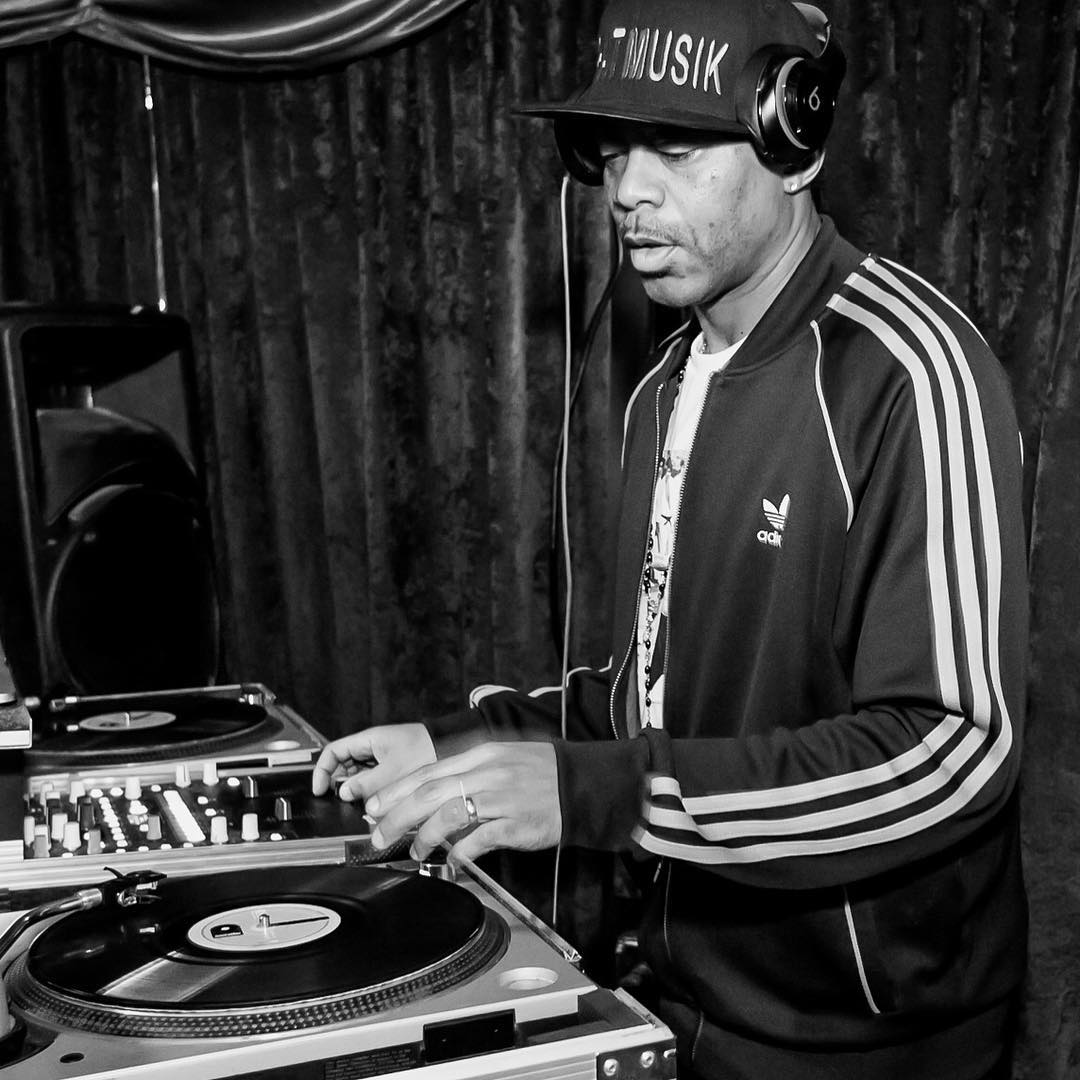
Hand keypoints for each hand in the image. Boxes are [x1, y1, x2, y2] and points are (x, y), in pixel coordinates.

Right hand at [311, 723, 436, 802]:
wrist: (455, 748)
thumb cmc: (428, 750)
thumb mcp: (392, 771)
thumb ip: (366, 783)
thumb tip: (344, 793)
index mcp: (369, 740)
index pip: (334, 751)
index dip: (322, 770)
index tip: (319, 790)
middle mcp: (374, 748)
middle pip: (345, 766)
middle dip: (342, 785)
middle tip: (345, 803)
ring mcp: (384, 758)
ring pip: (361, 777)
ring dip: (360, 793)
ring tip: (366, 806)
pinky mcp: (395, 768)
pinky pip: (376, 782)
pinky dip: (374, 794)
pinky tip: (380, 805)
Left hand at [365, 742, 560, 866]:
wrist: (583, 784)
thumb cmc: (542, 773)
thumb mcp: (503, 759)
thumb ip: (469, 772)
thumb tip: (434, 792)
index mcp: (481, 755)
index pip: (427, 771)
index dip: (396, 791)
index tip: (374, 806)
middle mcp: (487, 773)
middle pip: (428, 793)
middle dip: (396, 817)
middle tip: (378, 836)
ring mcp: (501, 797)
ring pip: (447, 816)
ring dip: (424, 837)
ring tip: (415, 852)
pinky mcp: (515, 823)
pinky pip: (478, 840)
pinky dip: (458, 854)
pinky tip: (450, 864)